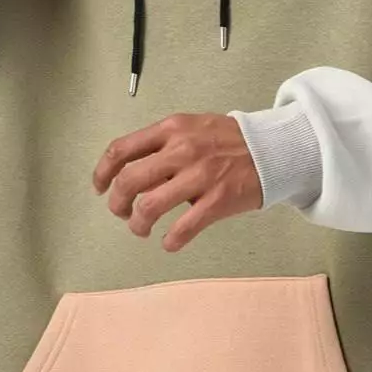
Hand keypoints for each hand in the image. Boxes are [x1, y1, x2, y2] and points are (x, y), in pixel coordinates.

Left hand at [91, 112, 263, 251]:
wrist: (272, 149)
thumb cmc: (228, 140)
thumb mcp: (191, 128)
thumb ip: (162, 146)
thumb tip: (134, 173)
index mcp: (171, 130)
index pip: (121, 150)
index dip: (102, 173)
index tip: (100, 187)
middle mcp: (181, 151)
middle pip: (129, 181)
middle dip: (118, 203)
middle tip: (122, 212)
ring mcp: (200, 176)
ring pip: (150, 207)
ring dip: (138, 224)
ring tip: (141, 229)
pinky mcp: (217, 200)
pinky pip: (183, 228)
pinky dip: (170, 241)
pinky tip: (169, 242)